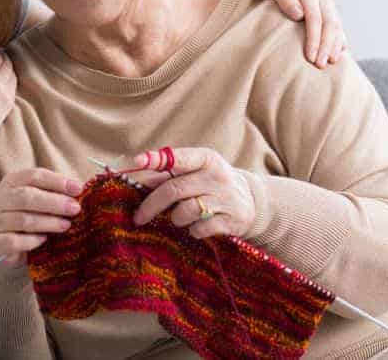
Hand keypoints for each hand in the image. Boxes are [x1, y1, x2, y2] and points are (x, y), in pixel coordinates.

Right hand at [0, 168, 82, 265]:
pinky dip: (30, 241)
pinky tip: (43, 241)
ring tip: (66, 225)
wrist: (3, 245)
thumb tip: (81, 190)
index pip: (34, 176)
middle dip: (54, 202)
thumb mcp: (40, 202)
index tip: (78, 189)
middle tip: (75, 209)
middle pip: (26, 196)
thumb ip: (55, 194)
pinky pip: (12, 241)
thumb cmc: (28, 218)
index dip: (57, 181)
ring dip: (47, 222)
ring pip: (22, 219)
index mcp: (12, 182)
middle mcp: (1, 199)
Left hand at [131, 147, 255, 239]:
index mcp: (206, 159)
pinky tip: (196, 226)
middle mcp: (217, 176)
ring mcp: (226, 199)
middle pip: (174, 190)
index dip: (156, 159)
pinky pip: (200, 228)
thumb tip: (136, 178)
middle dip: (151, 205)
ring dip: (175, 218)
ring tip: (179, 217)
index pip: (178, 157)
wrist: (251, 201)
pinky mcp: (232, 220)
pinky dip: (192, 230)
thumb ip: (167, 174)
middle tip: (138, 217)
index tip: (138, 161)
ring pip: (185, 211)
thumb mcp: (194, 172)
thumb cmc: (210, 183)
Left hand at [257, 0, 346, 68]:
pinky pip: (337, 25)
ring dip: (335, 45)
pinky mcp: (328, 8)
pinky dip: (339, 39)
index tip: (310, 58)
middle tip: (320, 65)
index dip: (314, 39)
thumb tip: (298, 14)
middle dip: (326, 46)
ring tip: (330, 63)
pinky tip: (338, 53)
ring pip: (337, 26)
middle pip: (329, 24)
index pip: (315, 19)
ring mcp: (327, 2)